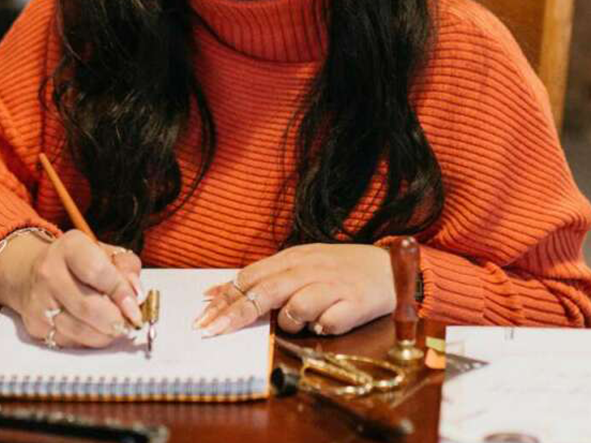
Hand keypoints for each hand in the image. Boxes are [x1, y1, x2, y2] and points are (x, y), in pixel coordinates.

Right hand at [0, 230, 142, 348]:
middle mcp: (49, 271)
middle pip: (88, 306)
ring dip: (105, 334)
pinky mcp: (35, 324)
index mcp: (70, 247)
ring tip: (115, 328)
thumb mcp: (105, 253)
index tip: (135, 308)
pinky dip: (89, 340)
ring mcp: (39, 300)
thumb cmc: (78, 264)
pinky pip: (70, 341)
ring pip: (80, 329)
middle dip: (115, 320)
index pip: (97, 272)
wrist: (33, 273)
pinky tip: (95, 330)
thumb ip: (126, 268)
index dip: (120, 293)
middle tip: (129, 323)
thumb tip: (136, 294)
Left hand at [194, 243, 393, 337]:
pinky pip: (327, 323)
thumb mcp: (298, 265)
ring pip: (295, 308)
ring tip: (303, 321)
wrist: (387, 267)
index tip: (203, 318)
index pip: (250, 277)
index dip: (225, 298)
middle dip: (234, 314)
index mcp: (292, 258)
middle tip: (212, 332)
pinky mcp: (355, 303)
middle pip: (264, 292)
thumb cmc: (337, 269)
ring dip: (290, 322)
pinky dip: (323, 326)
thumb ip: (262, 277)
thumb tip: (217, 292)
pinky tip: (329, 320)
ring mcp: (332, 285)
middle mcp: (309, 269)